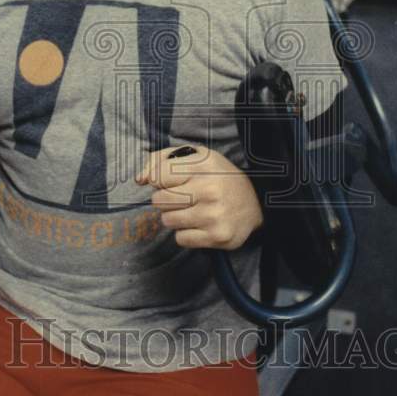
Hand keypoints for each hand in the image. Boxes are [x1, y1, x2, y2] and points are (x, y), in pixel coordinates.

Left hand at [135, 144, 263, 249]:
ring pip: (167, 220)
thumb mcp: (196, 157)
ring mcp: (213, 215)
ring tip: (192, 210)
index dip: (159, 180)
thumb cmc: (219, 177)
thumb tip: (140, 179)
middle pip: (158, 200)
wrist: (256, 203)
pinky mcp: (217, 236)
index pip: (158, 175)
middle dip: (165, 199)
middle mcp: (209, 189)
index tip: (170, 181)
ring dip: (175, 216)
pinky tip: (200, 224)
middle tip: (182, 197)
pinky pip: (180, 239)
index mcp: (204, 165)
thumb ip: (162, 159)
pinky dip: (186, 233)